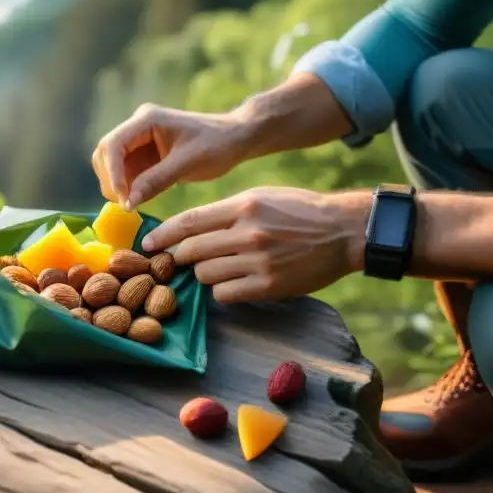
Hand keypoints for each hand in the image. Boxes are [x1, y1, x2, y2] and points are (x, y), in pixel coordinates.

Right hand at [91, 104, 251, 208]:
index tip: (122, 198)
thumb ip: (156, 180)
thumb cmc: (217, 144)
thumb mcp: (188, 162)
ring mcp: (140, 141)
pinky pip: (126, 173)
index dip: (112, 172)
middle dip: (111, 179)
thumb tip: (127, 202)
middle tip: (126, 204)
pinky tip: (139, 200)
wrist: (236, 138)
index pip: (113, 144)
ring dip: (117, 185)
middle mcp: (138, 127)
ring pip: (112, 165)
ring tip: (132, 204)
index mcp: (147, 119)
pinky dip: (128, 188)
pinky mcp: (145, 155)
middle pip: (106, 153)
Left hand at [141, 187, 370, 303]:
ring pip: (205, 274)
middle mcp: (247, 232)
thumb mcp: (261, 197)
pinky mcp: (269, 285)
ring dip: (202, 275)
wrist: (344, 231)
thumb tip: (189, 228)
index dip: (162, 235)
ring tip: (215, 270)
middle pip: (191, 251)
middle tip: (177, 262)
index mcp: (243, 206)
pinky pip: (225, 294)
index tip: (147, 244)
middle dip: (178, 258)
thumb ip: (226, 212)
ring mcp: (258, 261)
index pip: (189, 222)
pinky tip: (231, 284)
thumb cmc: (300, 212)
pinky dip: (222, 291)